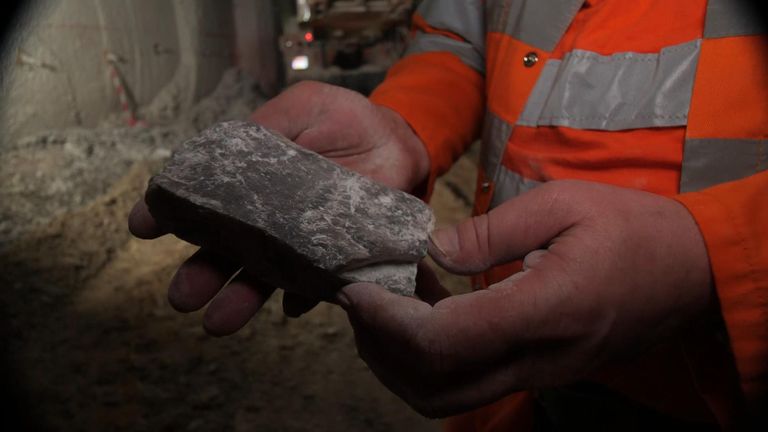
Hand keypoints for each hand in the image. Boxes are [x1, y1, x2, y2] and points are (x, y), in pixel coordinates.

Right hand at [128, 81, 428, 334]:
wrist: (398, 142)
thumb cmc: (345, 121)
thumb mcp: (301, 110)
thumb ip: (264, 131)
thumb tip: (218, 159)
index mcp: (251, 181)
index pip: (204, 201)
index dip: (171, 214)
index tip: (143, 227)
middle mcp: (268, 218)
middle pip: (227, 250)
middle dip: (202, 274)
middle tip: (181, 297)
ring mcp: (299, 243)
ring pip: (263, 276)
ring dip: (240, 299)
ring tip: (217, 323)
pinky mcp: (334, 260)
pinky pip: (316, 284)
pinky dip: (303, 295)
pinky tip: (293, 304)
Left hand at [336, 180, 715, 417]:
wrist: (692, 272)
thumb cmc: (635, 230)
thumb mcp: (565, 204)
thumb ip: (491, 230)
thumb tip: (434, 250)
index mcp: (546, 311)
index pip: (443, 341)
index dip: (387, 322)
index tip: (356, 291)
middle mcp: (540, 359)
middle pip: (434, 388)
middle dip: (380, 351)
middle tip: (359, 302)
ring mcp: (541, 374)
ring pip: (448, 398)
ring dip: (400, 363)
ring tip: (383, 307)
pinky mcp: (539, 372)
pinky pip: (470, 382)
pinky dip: (431, 359)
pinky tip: (425, 310)